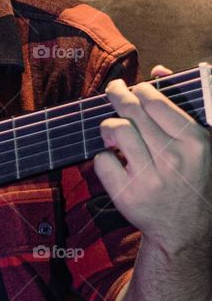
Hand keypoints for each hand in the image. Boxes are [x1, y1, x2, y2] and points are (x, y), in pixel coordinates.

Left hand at [94, 63, 211, 253]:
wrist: (186, 231)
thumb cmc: (191, 178)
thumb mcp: (199, 143)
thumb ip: (180, 104)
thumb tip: (158, 69)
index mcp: (194, 142)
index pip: (154, 101)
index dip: (139, 89)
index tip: (134, 88)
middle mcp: (172, 159)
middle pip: (130, 110)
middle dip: (117, 95)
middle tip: (114, 90)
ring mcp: (148, 178)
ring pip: (114, 130)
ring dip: (110, 127)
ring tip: (115, 132)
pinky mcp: (126, 195)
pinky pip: (101, 160)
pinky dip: (104, 157)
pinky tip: (117, 162)